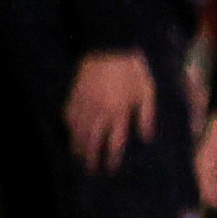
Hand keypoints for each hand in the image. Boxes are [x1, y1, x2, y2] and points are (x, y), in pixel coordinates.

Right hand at [64, 47, 155, 173]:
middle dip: (91, 157)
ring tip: (77, 157)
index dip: (111, 157)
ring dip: (77, 146)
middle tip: (89, 170)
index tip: (109, 169)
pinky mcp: (75, 95)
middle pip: (93, 140)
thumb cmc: (133, 70)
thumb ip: (147, 116)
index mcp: (120, 112)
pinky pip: (69, 115)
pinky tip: (69, 133)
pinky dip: (68, 127)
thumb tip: (146, 138)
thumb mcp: (147, 91)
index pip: (114, 141)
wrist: (110, 47)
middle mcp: (101, 112)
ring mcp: (85, 104)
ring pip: (78, 131)